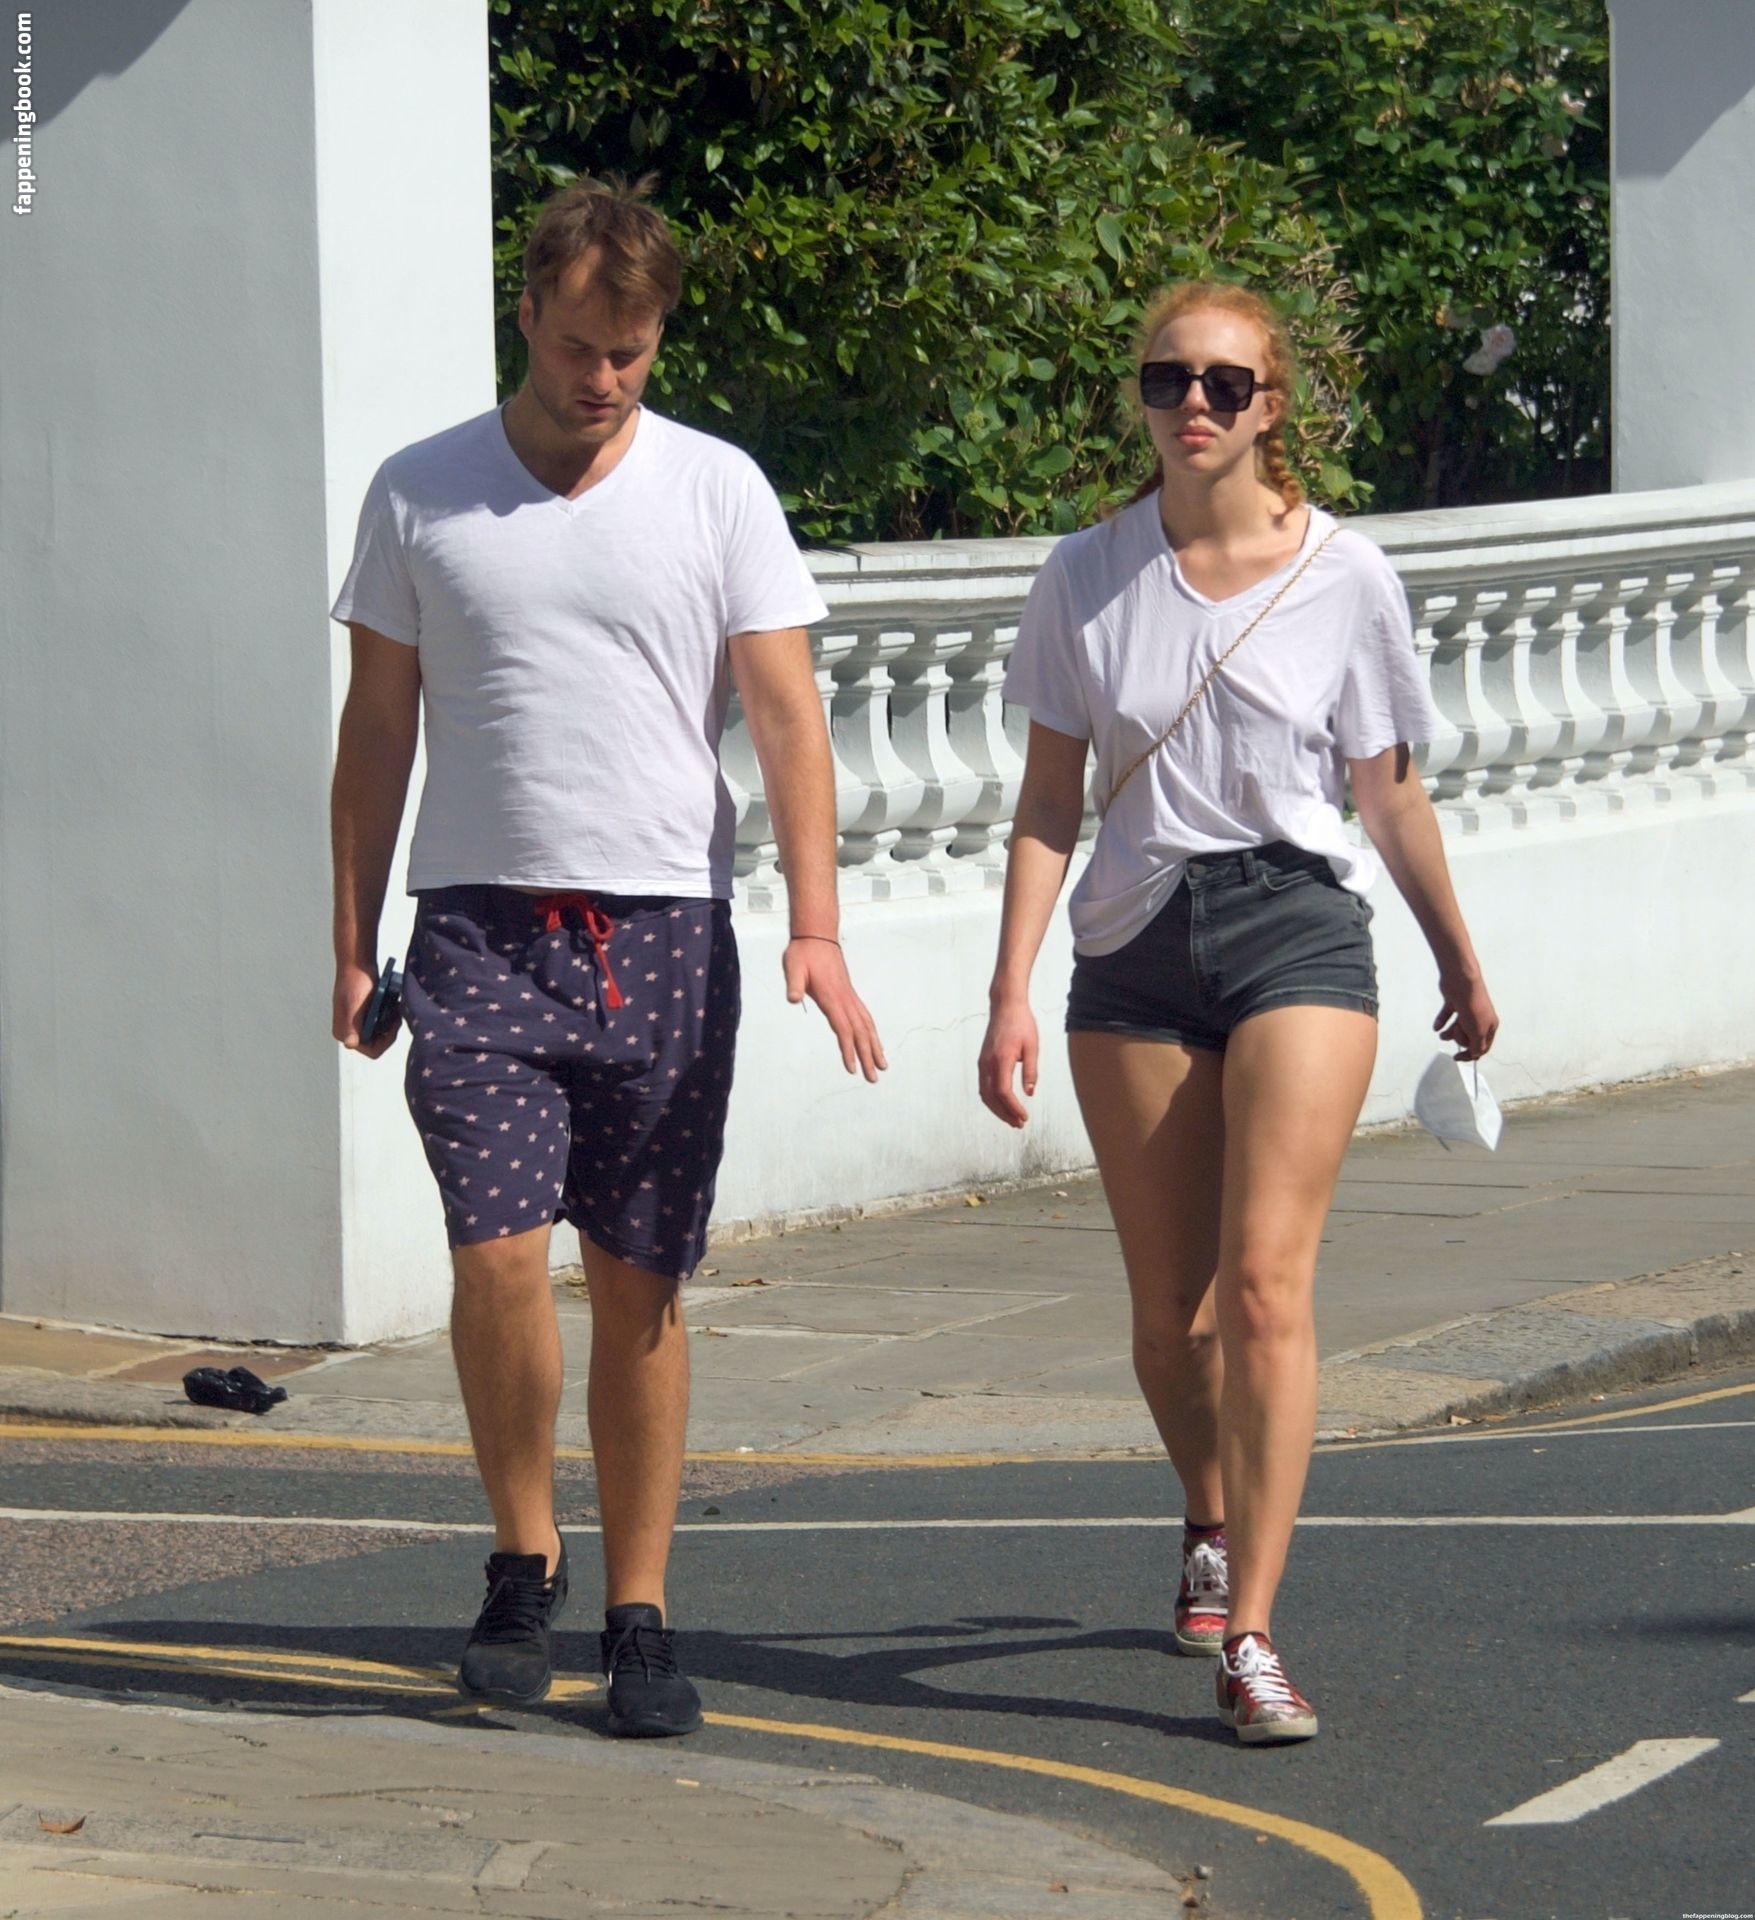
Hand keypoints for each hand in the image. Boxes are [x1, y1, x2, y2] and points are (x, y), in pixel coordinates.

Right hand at [333, 959, 398, 1061]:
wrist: (357, 964)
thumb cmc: (355, 982)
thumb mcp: (353, 1004)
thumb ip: (352, 1026)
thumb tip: (350, 1044)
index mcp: (344, 1033)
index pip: (371, 1050)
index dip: (386, 1042)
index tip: (393, 1025)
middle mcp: (349, 1031)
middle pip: (377, 1043)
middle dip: (389, 1031)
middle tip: (396, 1015)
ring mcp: (357, 1023)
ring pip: (381, 1033)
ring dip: (390, 1023)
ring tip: (395, 1009)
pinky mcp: (365, 1015)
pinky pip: (380, 1023)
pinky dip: (388, 1016)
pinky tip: (392, 1005)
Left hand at [783, 939, 885, 1081]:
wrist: (816, 935)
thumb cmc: (802, 953)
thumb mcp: (793, 967)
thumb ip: (794, 984)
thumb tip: (793, 999)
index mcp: (832, 997)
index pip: (843, 1028)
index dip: (848, 1050)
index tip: (852, 1069)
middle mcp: (845, 999)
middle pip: (860, 1032)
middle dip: (868, 1056)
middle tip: (874, 1079)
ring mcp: (850, 996)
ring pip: (867, 1025)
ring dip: (875, 1047)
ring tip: (882, 1066)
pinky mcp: (849, 994)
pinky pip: (865, 1017)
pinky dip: (871, 1033)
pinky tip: (873, 1042)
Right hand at [978, 996, 1038, 1127]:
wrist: (1005, 1007)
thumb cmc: (1022, 1024)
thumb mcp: (1033, 1047)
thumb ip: (1031, 1071)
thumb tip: (1030, 1093)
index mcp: (1001, 1059)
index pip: (1004, 1092)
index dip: (1013, 1108)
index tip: (1024, 1117)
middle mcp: (988, 1063)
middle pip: (991, 1097)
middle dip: (1004, 1114)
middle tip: (1018, 1124)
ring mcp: (983, 1063)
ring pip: (985, 1093)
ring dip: (997, 1109)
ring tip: (1011, 1118)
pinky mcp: (983, 1061)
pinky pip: (984, 1086)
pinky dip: (992, 1099)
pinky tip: (1002, 1104)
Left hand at [1435, 970, 1497, 1061]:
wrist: (1460, 983)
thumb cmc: (1473, 1006)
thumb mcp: (1478, 1032)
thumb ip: (1477, 1046)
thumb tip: (1475, 1055)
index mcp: (1489, 1025)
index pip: (1483, 1046)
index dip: (1470, 1054)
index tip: (1458, 1057)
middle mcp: (1479, 1018)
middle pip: (1468, 1037)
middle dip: (1460, 1038)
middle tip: (1457, 1031)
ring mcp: (1466, 1011)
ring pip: (1457, 1028)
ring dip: (1449, 1033)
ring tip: (1443, 1034)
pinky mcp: (1454, 1004)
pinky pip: (1447, 1016)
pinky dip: (1441, 1021)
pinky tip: (1436, 1027)